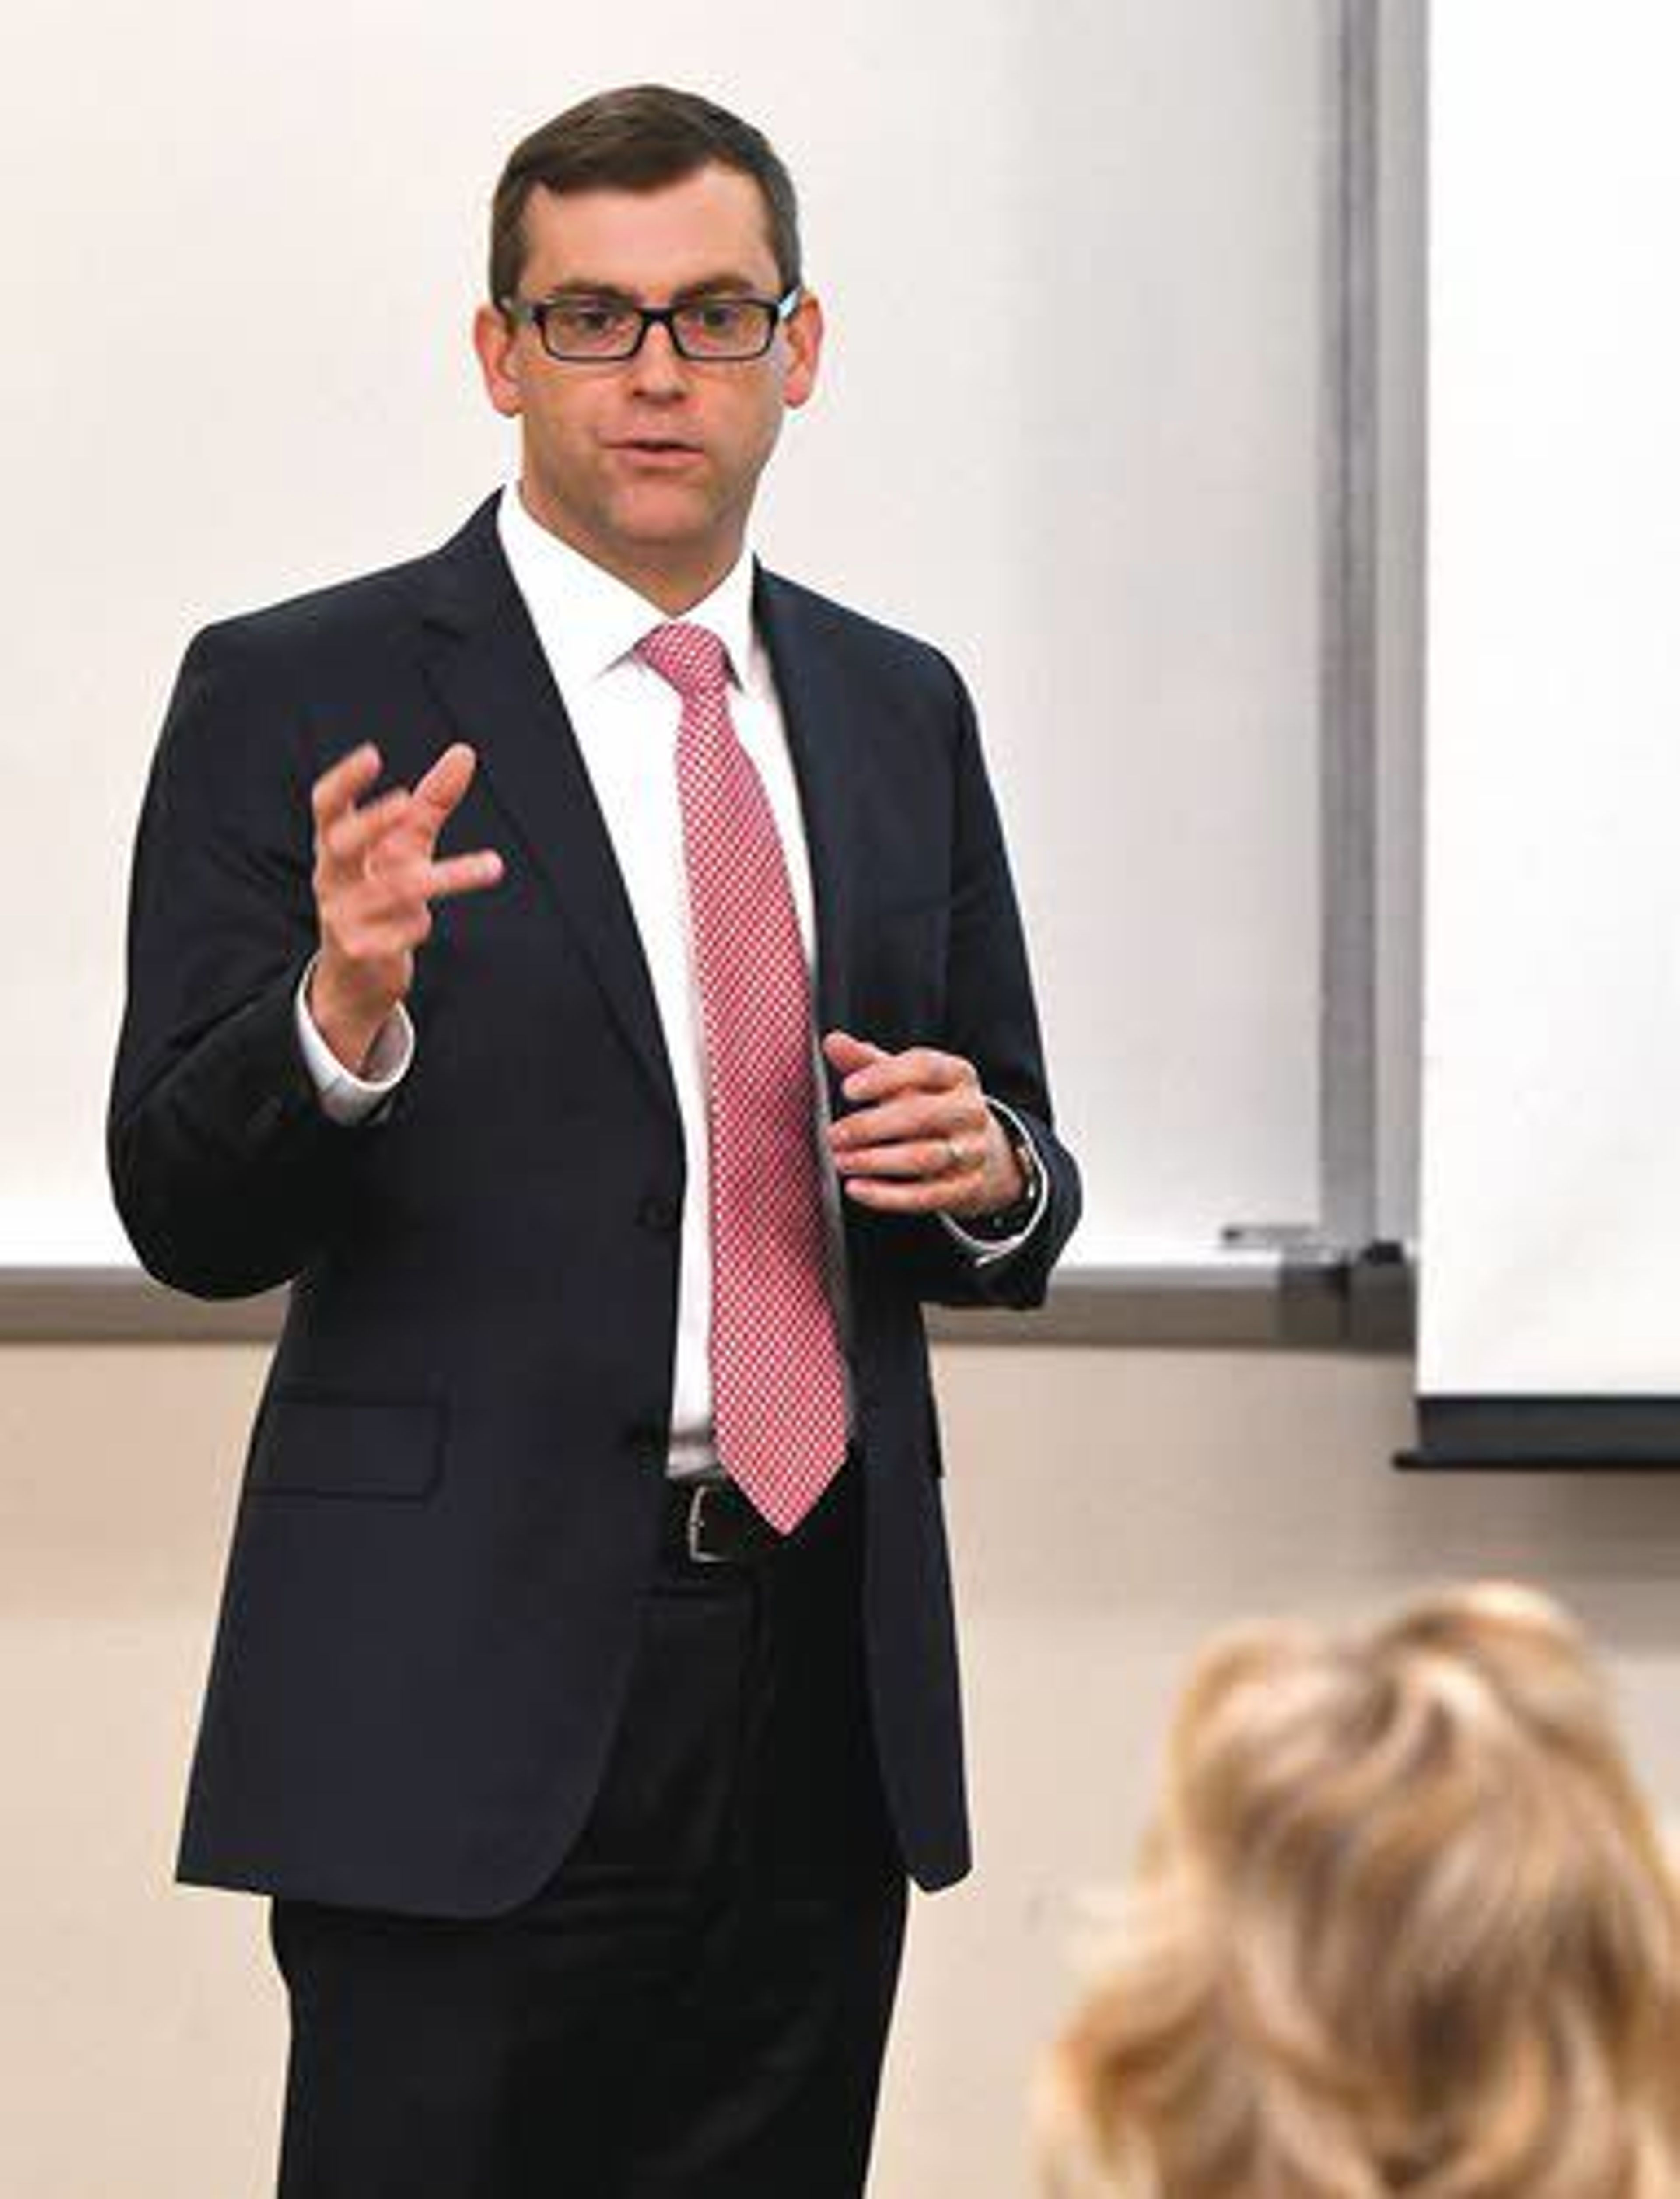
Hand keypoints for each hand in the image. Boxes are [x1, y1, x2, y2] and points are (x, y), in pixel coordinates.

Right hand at [309, 741, 502, 1072]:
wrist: (356, 976)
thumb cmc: (380, 894)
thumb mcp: (405, 848)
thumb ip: (432, 804)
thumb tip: (465, 752)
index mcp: (335, 846)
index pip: (326, 806)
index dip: (344, 781)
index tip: (372, 754)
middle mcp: (331, 877)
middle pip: (341, 844)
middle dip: (371, 823)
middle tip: (406, 802)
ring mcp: (341, 914)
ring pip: (394, 890)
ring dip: (448, 876)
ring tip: (493, 865)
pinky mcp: (359, 950)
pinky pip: (401, 931)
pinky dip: (418, 924)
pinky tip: (422, 924)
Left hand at [823, 1030, 1024, 1219]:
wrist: (978, 1152)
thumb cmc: (929, 1106)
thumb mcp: (904, 1079)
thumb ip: (867, 1062)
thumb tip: (832, 1041)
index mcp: (957, 1075)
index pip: (925, 1068)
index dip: (884, 1077)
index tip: (847, 1089)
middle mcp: (970, 1111)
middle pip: (921, 1115)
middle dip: (871, 1126)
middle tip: (833, 1135)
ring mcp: (972, 1152)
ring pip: (923, 1158)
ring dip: (875, 1161)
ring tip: (840, 1161)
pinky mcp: (967, 1188)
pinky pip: (926, 1196)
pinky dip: (887, 1195)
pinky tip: (856, 1188)